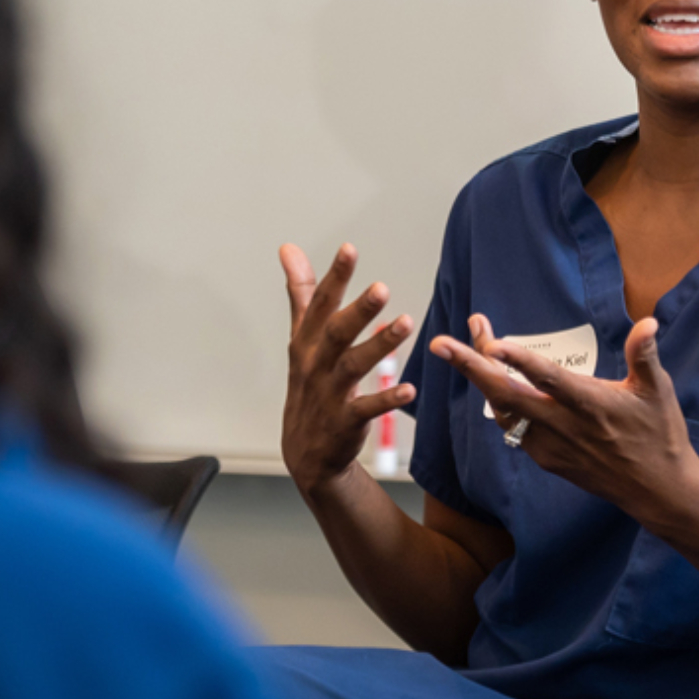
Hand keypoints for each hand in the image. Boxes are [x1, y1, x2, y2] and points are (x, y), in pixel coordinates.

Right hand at [279, 242, 413, 490]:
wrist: (304, 450)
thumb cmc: (307, 384)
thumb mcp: (300, 338)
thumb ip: (301, 294)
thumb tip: (288, 248)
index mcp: (305, 342)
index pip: (319, 304)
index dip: (334, 277)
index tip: (349, 249)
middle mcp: (315, 365)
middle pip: (335, 333)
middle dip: (357, 311)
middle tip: (382, 288)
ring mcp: (328, 394)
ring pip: (352, 366)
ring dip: (379, 346)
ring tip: (406, 323)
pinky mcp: (345, 422)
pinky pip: (366, 409)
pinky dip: (387, 399)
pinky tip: (409, 390)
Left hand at [429, 314, 698, 529]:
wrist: (656, 490)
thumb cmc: (660, 435)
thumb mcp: (657, 391)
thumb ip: (645, 356)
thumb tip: (648, 323)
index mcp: (590, 404)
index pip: (547, 378)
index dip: (518, 360)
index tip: (491, 343)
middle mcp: (563, 426)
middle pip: (505, 396)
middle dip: (469, 368)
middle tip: (441, 343)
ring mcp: (551, 447)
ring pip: (504, 412)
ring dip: (483, 381)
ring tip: (471, 350)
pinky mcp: (547, 460)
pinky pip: (515, 429)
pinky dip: (501, 405)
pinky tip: (497, 384)